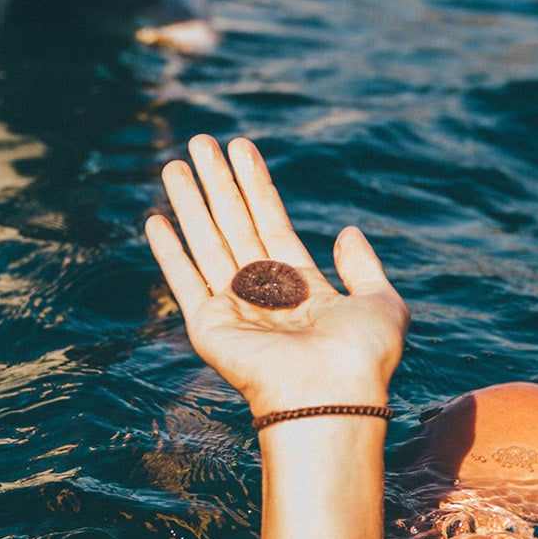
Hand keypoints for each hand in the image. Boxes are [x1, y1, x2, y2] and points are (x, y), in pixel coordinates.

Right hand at [146, 135, 407, 413]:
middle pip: (235, 224)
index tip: (241, 147)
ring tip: (176, 163)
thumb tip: (347, 231)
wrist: (330, 397)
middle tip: (201, 141)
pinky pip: (184, 281)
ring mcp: (233, 310)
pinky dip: (169, 252)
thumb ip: (364, 267)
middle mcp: (264, 295)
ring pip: (207, 242)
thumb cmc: (362, 358)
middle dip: (219, 182)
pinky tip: (156, 220)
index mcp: (303, 288)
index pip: (272, 223)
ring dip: (190, 203)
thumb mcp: (382, 303)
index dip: (257, 185)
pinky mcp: (208, 327)